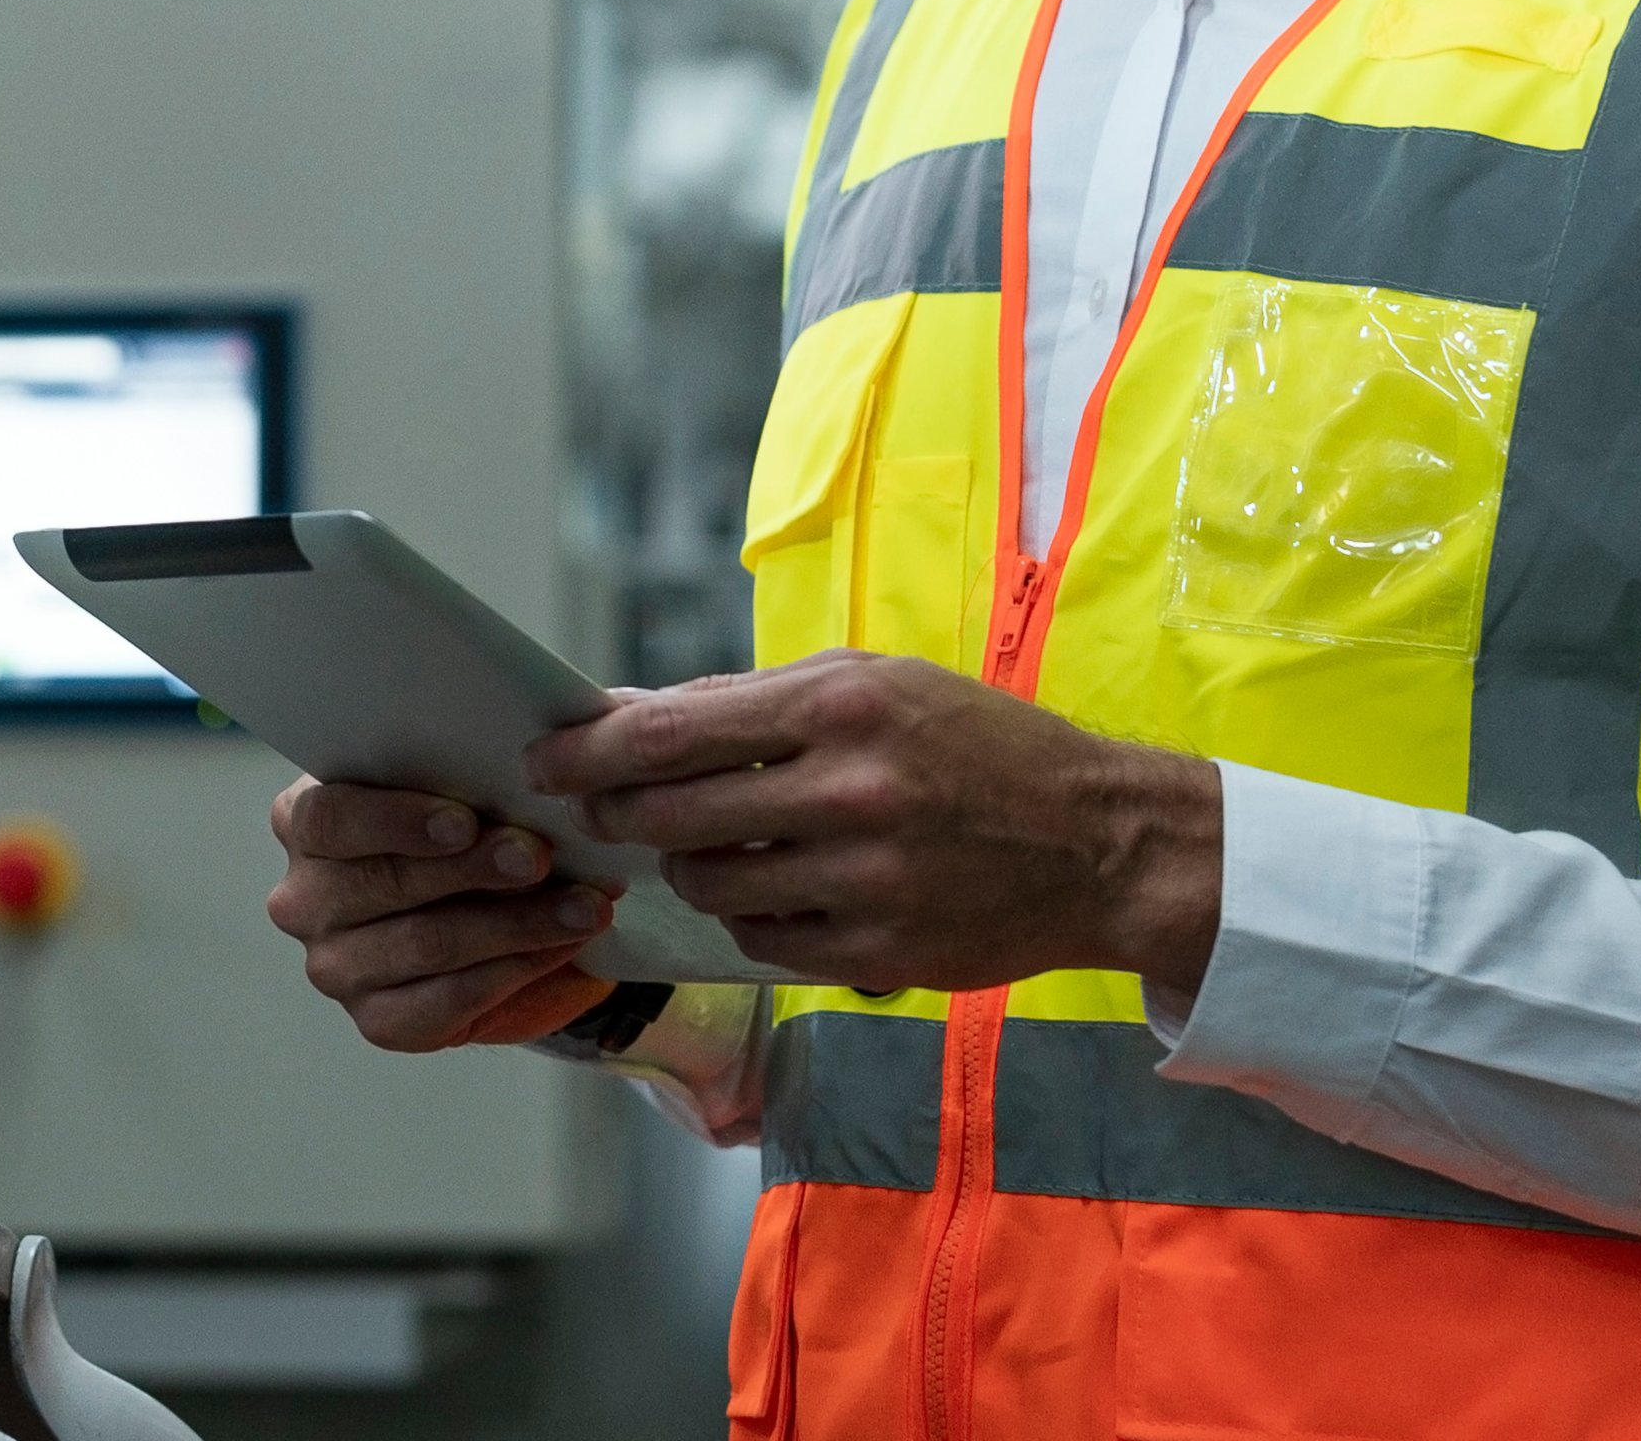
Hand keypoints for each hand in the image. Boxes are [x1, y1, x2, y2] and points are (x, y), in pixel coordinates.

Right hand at [262, 777, 618, 1051]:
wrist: (489, 914)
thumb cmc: (463, 831)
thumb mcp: (451, 790)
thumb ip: (460, 775)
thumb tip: (520, 765)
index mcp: (304, 824)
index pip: (328, 819)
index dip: (396, 820)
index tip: (466, 821)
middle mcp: (304, 900)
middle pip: (384, 883)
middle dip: (473, 869)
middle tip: (539, 856)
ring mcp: (336, 967)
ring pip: (427, 944)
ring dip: (515, 923)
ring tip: (584, 904)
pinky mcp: (377, 1022)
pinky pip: (449, 1000)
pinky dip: (515, 969)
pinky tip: (561, 946)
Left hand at [523, 651, 1222, 992]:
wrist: (1097, 843)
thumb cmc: (976, 746)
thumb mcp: (875, 683)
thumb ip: (751, 702)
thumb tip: (630, 715)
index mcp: (842, 706)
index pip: (670, 732)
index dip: (589, 750)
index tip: (543, 759)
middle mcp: (850, 793)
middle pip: (672, 814)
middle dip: (619, 813)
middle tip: (601, 811)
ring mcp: (865, 883)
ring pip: (710, 883)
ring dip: (690, 866)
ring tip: (712, 843)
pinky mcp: (878, 957)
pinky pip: (761, 941)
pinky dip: (751, 917)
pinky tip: (779, 889)